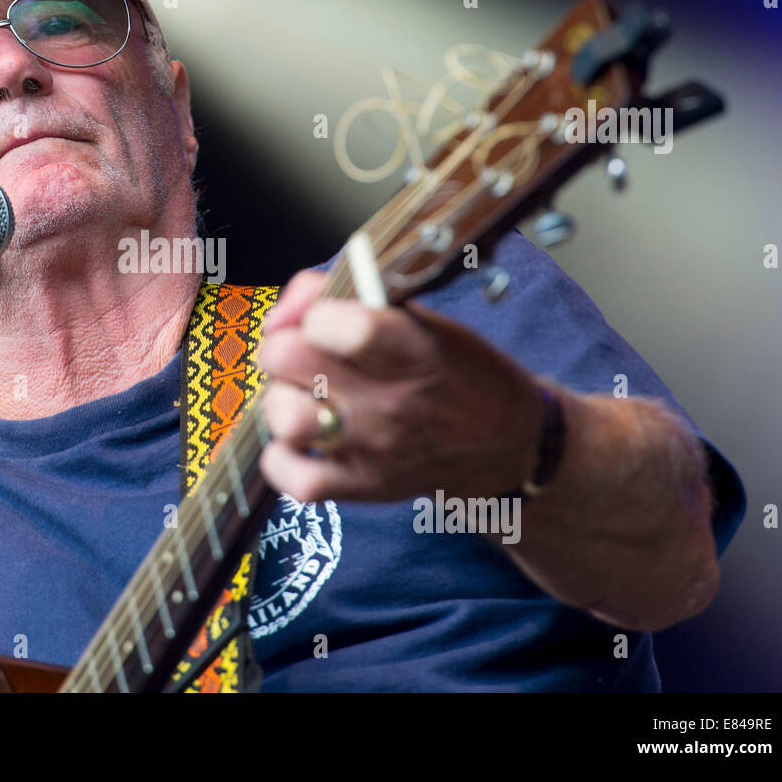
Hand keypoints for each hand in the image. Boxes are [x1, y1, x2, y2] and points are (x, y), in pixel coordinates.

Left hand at [256, 268, 545, 503]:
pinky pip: (290, 476)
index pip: (348, 327)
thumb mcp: (423, 317)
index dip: (316, 311)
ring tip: (300, 395)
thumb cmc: (455, 369)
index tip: (323, 315)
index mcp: (415, 350)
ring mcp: (373, 448)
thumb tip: (286, 308)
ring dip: (279, 398)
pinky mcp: (360, 487)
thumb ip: (351, 294)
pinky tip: (301, 440)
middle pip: (289, 358)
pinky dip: (281, 456)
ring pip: (284, 416)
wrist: (502, 445)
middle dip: (283, 343)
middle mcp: (392, 402)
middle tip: (300, 351)